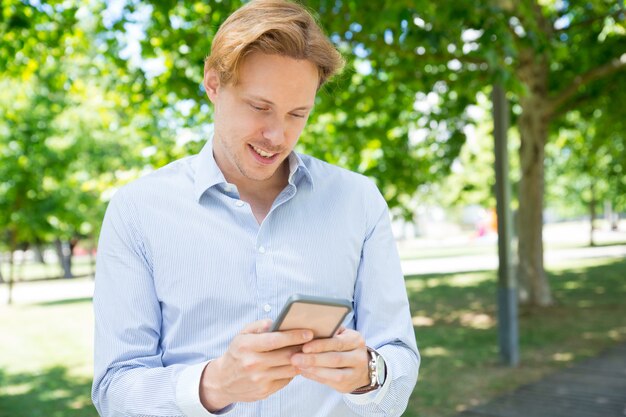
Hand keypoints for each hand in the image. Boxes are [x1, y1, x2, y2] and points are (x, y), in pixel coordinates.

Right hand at [199, 319, 313, 410]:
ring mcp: (259, 380)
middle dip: (302, 347)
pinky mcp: (264, 391)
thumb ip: (259, 326)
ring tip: (307, 352)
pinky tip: (295, 364)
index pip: (275, 340)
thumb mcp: (242, 335)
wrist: (223, 381)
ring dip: (301, 360)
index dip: (294, 336)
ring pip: (289, 369)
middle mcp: (252, 364)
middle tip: (313, 341)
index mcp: (246, 346)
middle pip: (286, 355)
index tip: (309, 332)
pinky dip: (293, 371)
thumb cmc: (237, 353)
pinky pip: (286, 380)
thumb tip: (276, 321)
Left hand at [290, 327, 369, 392]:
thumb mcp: (342, 335)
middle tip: (295, 358)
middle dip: (313, 359)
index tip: (304, 347)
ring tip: (298, 365)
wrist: (362, 367)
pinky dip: (314, 377)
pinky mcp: (347, 386)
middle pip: (335, 359)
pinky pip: (329, 382)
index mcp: (356, 340)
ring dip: (313, 370)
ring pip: (334, 374)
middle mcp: (358, 357)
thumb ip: (330, 331)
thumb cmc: (345, 346)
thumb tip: (308, 327)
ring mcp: (354, 374)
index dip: (320, 345)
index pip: (338, 343)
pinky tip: (303, 372)